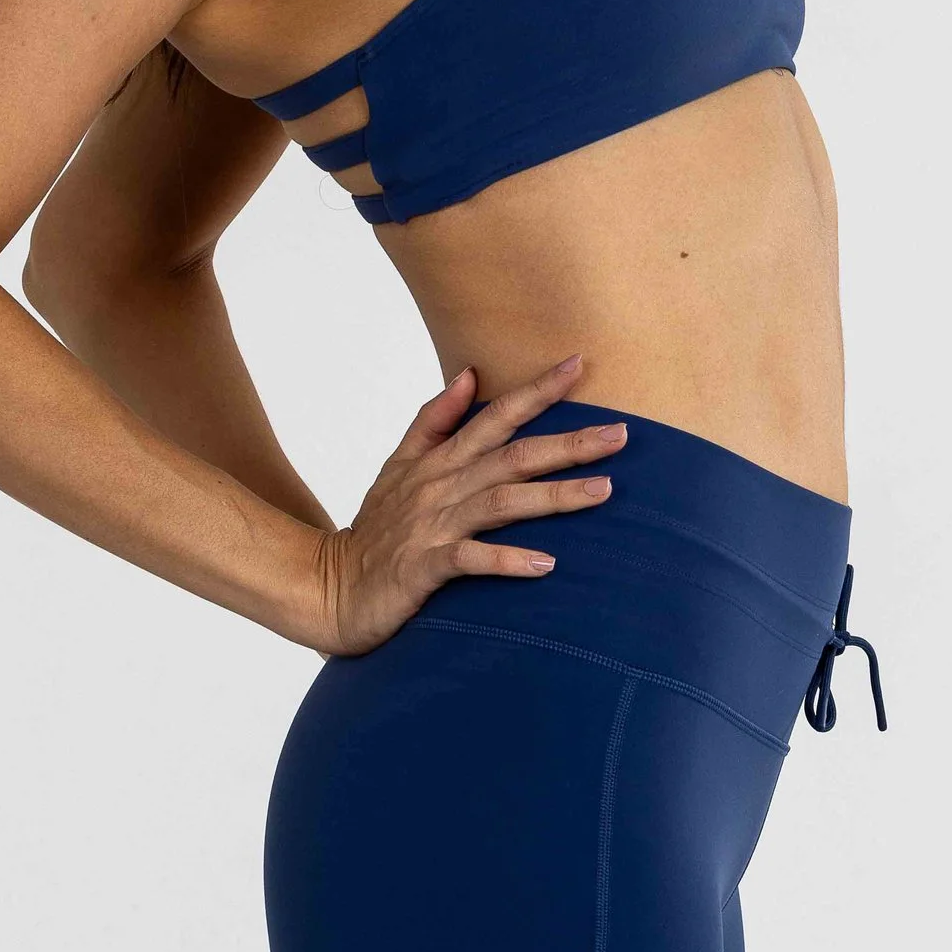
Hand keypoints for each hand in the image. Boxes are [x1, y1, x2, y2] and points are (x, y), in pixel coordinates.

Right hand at [310, 355, 626, 657]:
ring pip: (502, 502)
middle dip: (569, 442)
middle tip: (622, 434)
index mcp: (439, 460)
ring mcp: (433, 526)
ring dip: (554, 495)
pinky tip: (547, 564)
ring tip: (604, 491)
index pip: (496, 415)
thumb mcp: (397, 466)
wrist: (329, 587)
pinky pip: (471, 560)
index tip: (580, 365)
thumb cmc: (374, 529)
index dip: (537, 390)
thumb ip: (432, 420)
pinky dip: (507, 560)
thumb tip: (468, 375)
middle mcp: (441, 486)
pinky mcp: (424, 567)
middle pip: (513, 455)